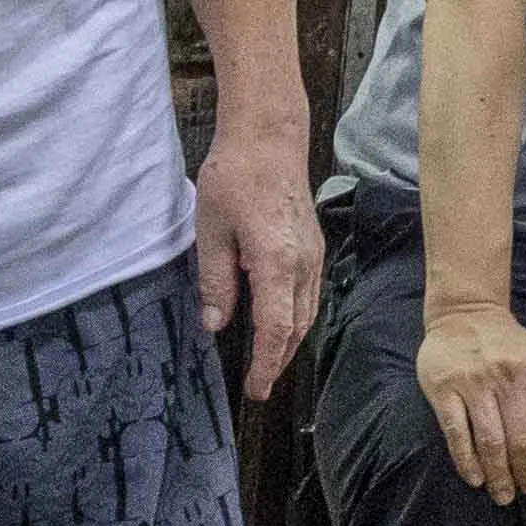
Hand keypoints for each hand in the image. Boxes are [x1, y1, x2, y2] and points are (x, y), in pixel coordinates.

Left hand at [197, 122, 323, 394]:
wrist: (269, 137)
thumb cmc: (236, 175)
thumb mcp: (211, 231)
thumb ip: (215, 282)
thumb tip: (215, 325)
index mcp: (276, 262)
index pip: (276, 329)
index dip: (266, 364)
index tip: (255, 389)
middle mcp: (303, 263)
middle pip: (297, 327)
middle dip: (279, 360)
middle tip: (258, 384)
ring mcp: (314, 254)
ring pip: (307, 313)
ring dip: (289, 341)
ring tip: (267, 361)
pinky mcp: (314, 246)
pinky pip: (310, 294)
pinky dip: (296, 317)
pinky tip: (279, 321)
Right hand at [419, 303, 525, 510]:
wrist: (465, 315)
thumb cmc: (512, 346)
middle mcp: (510, 375)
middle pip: (522, 441)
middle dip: (524, 474)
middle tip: (522, 489)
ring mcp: (475, 381)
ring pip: (490, 442)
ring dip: (498, 476)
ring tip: (501, 493)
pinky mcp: (445, 388)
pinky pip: (457, 434)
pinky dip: (467, 462)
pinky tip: (475, 479)